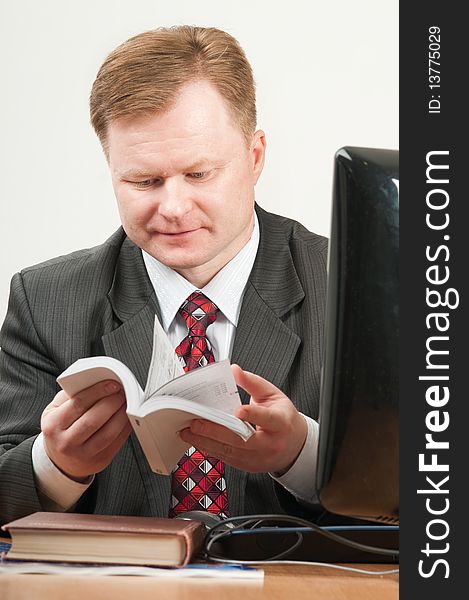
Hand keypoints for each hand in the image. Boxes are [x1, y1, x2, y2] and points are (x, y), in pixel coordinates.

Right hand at [41, 380, 132, 480]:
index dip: (98, 391)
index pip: (78, 404)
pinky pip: (117, 442)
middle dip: (112, 402)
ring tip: (126, 402)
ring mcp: (83, 454)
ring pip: (108, 433)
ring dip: (121, 415)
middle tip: (122, 392)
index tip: (112, 383)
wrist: (60, 460)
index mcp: (53, 425)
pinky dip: (125, 427)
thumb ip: (71, 394)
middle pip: (94, 420)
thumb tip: (96, 380)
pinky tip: (127, 416)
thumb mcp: (55, 411)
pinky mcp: (100, 460)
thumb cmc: (60, 429)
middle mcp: (66, 442)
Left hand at [180, 364, 307, 474]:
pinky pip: (226, 457)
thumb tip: (234, 370)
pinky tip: (198, 440)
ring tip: (188, 431)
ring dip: (206, 442)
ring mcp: (259, 458)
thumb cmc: (283, 418)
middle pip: (241, 440)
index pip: (267, 419)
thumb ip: (252, 382)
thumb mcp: (273, 395)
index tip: (237, 411)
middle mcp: (270, 443)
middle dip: (215, 431)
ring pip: (230, 452)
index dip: (252, 415)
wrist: (294, 446)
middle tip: (196, 422)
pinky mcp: (248, 466)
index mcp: (280, 423)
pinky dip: (210, 448)